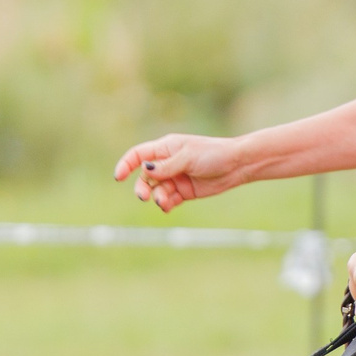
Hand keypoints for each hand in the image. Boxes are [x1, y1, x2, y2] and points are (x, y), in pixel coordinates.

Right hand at [113, 134, 241, 212]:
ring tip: (165, 202)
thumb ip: (166, 166)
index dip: (126, 165)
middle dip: (142, 187)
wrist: (237, 165)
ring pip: (156, 191)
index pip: (138, 155)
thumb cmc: (213, 153)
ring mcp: (175, 178)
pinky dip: (165, 205)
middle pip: (144, 177)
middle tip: (144, 197)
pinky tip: (167, 207)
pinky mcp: (184, 192)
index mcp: (165, 148)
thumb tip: (145, 171)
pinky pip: (168, 200)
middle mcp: (167, 163)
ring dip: (157, 197)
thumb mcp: (188, 157)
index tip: (118, 177)